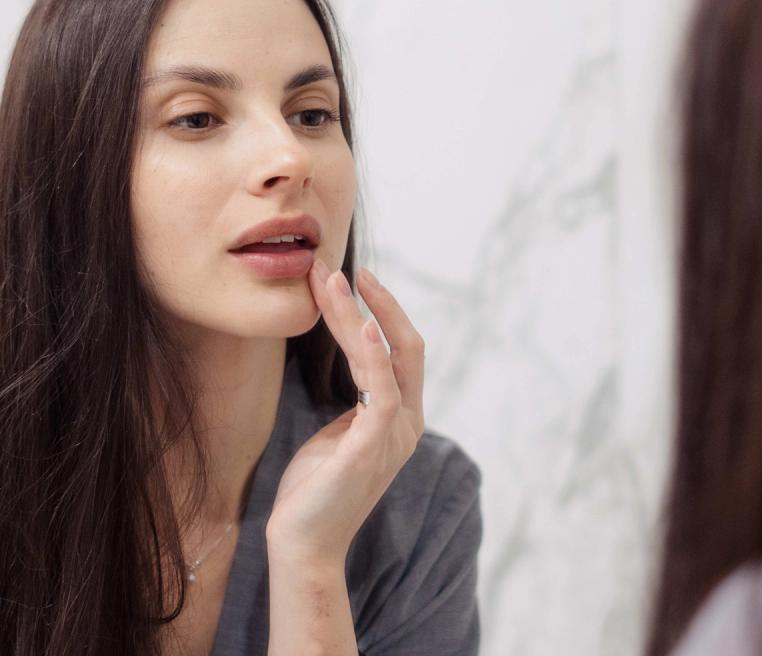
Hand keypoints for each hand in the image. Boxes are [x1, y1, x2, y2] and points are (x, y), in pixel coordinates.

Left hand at [265, 259, 424, 566]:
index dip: (384, 311)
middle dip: (377, 303)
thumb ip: (356, 398)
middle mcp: (406, 422)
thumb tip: (353, 360)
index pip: (402, 351)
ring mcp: (394, 436)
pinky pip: (381, 391)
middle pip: (405, 346)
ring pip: (388, 359)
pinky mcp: (372, 448)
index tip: (353, 281)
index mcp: (400, 417)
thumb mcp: (339, 430)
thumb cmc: (316, 486)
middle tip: (338, 270)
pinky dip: (373, 356)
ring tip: (330, 282)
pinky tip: (362, 325)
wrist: (302, 543)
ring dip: (360, 316)